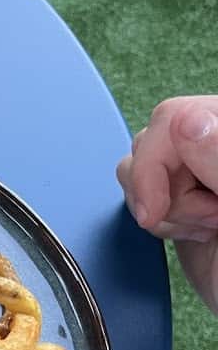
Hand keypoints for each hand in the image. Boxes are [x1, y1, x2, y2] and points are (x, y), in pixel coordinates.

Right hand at [116, 96, 217, 313]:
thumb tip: (188, 121)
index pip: (176, 117)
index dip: (155, 163)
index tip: (155, 210)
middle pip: (154, 141)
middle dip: (163, 190)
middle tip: (208, 222)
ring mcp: (202, 171)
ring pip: (141, 164)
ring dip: (162, 207)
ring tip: (206, 228)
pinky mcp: (186, 197)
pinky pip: (143, 190)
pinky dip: (157, 217)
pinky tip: (192, 232)